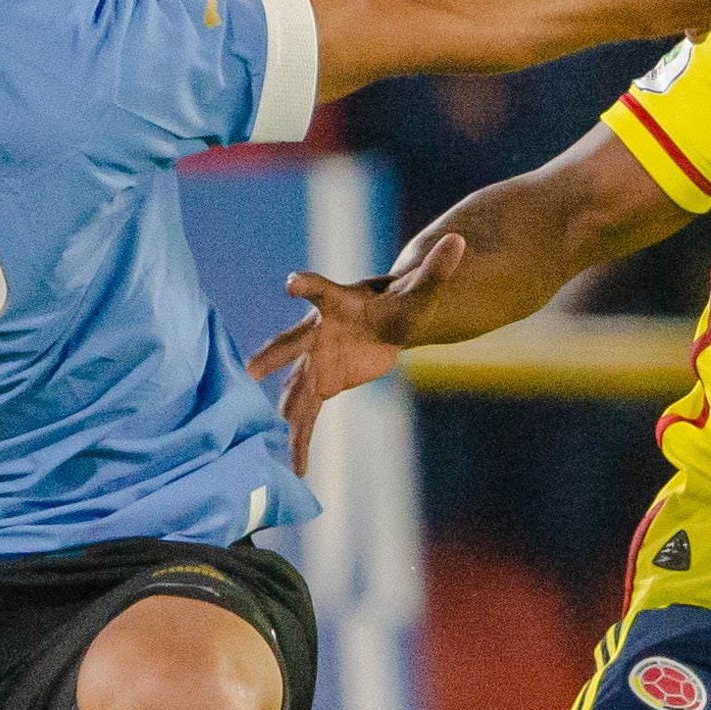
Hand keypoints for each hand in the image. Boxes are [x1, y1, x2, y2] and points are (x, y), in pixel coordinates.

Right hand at [244, 228, 472, 473]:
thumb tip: (460, 241)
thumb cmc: (399, 301)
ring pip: (294, 389)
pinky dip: (300, 439)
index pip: (319, 290)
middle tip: (250, 368)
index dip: (305, 285)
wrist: (386, 321)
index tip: (292, 284)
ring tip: (272, 438)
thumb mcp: (421, 290)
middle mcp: (316, 332)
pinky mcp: (320, 384)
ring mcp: (314, 361)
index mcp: (338, 303)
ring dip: (285, 413)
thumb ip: (436, 269)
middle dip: (272, 355)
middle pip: (291, 343)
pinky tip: (298, 468)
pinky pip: (306, 414)